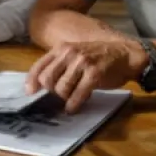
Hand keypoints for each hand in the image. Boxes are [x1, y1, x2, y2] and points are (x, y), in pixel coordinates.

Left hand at [25, 41, 145, 112]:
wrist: (125, 54)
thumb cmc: (98, 57)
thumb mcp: (75, 55)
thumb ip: (59, 65)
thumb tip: (42, 85)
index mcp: (62, 48)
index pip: (40, 66)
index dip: (32, 81)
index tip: (30, 93)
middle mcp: (69, 53)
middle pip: (48, 79)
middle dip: (51, 91)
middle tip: (59, 96)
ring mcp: (82, 62)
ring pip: (61, 88)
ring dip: (64, 99)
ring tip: (71, 99)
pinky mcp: (94, 73)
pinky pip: (77, 94)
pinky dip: (73, 104)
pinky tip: (74, 108)